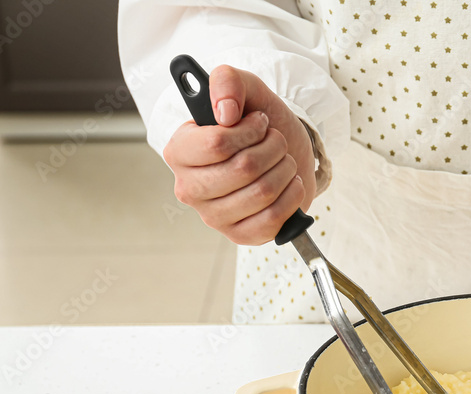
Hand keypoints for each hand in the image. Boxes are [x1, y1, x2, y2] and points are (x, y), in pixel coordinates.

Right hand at [163, 65, 316, 243]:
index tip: (259, 123)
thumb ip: (227, 81)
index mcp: (179, 151)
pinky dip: (291, 196)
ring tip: (283, 160)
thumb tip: (225, 111)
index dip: (249, 130)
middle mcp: (189, 187)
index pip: (217, 143)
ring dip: (285, 169)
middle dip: (273, 148)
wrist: (284, 154)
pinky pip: (273, 219)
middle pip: (244, 169)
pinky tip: (289, 184)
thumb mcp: (246, 90)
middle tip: (275, 141)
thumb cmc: (259, 125)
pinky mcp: (239, 235)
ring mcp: (213, 216)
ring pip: (262, 193)